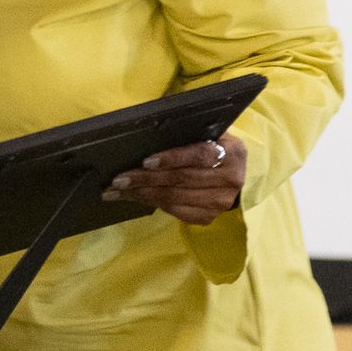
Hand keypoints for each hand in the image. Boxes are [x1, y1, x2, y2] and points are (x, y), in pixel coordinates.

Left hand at [102, 132, 246, 226]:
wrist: (234, 175)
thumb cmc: (213, 146)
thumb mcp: (209, 134)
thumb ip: (188, 133)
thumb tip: (148, 133)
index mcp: (232, 152)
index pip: (199, 155)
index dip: (172, 158)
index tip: (146, 162)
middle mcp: (230, 180)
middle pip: (181, 180)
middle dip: (145, 179)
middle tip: (118, 179)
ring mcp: (220, 202)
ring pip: (174, 198)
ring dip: (142, 194)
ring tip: (117, 191)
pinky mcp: (209, 217)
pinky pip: (175, 211)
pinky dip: (152, 203)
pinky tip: (134, 197)